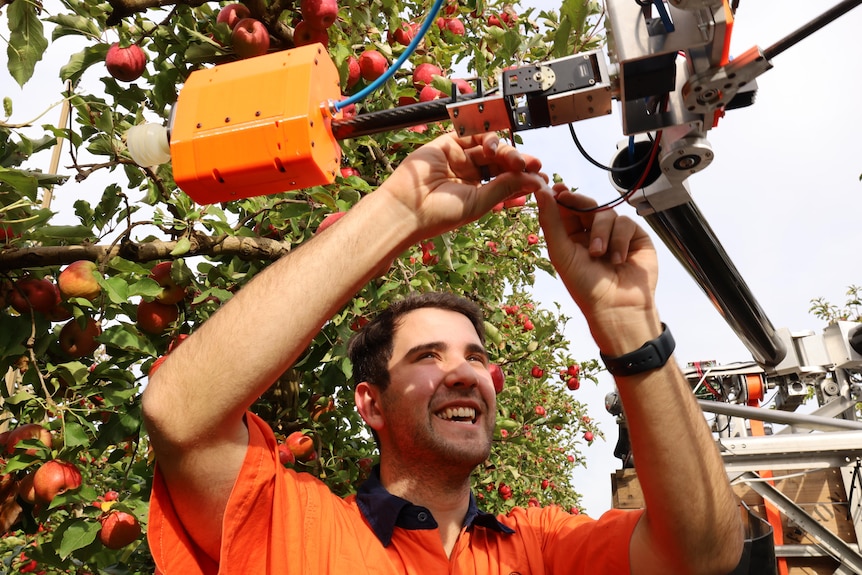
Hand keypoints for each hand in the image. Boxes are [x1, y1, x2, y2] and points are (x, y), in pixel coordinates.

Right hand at [378, 131, 547, 240]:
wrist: (408, 208)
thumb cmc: (441, 214)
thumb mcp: (481, 202)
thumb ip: (506, 187)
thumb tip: (536, 180)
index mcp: (479, 192)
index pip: (507, 180)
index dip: (524, 177)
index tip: (541, 176)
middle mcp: (470, 174)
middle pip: (501, 161)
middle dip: (518, 161)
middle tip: (531, 164)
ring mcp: (458, 158)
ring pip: (489, 147)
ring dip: (504, 150)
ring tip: (512, 159)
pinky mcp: (446, 144)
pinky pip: (469, 133)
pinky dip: (485, 136)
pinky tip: (493, 145)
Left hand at [536, 184, 659, 349]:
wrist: (616, 306)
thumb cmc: (585, 285)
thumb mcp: (561, 252)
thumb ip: (551, 222)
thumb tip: (541, 192)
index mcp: (572, 237)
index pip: (567, 210)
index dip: (561, 197)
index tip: (556, 188)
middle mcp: (593, 233)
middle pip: (587, 204)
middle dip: (577, 201)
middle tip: (567, 197)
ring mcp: (615, 234)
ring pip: (606, 213)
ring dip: (600, 232)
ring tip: (598, 254)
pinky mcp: (635, 237)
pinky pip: (625, 222)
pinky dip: (619, 240)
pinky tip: (617, 259)